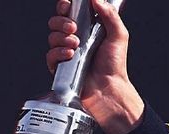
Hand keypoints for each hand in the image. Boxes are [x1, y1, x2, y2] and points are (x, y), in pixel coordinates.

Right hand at [46, 0, 143, 133]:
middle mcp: (74, 39)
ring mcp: (66, 53)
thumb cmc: (115, 65)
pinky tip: (70, 54)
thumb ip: (110, 16)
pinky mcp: (60, 67)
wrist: (109, 88)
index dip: (64, 7)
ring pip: (52, 37)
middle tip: (73, 28)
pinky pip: (50, 55)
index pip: (68, 12)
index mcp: (86, 29)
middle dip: (61, 22)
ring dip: (62, 38)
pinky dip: (58, 52)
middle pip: (56, 22)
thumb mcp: (118, 36)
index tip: (66, 6)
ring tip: (76, 44)